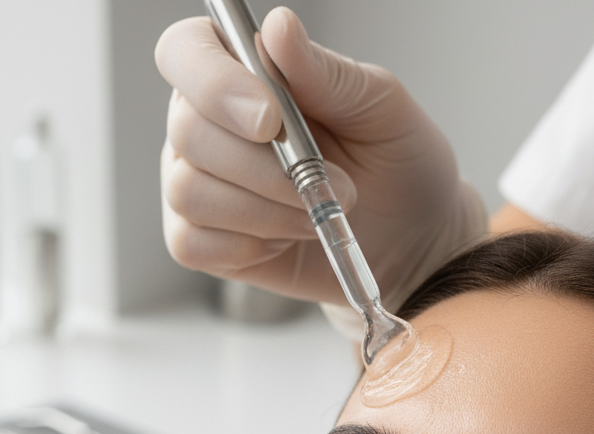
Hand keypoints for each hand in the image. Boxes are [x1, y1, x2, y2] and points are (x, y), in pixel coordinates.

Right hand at [155, 7, 485, 311]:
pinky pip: (193, 244)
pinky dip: (247, 246)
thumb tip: (278, 27)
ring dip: (263, 210)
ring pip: (189, 192)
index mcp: (239, 74)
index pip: (185, 52)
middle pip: (187, 131)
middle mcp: (206, 125)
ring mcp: (196, 185)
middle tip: (326, 179)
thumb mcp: (379, 107)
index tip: (269, 118)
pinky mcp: (200, 243)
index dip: (214, 82)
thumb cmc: (394, 165)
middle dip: (261, 166)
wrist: (408, 241)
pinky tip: (283, 240)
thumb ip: (326, 72)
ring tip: (313, 212)